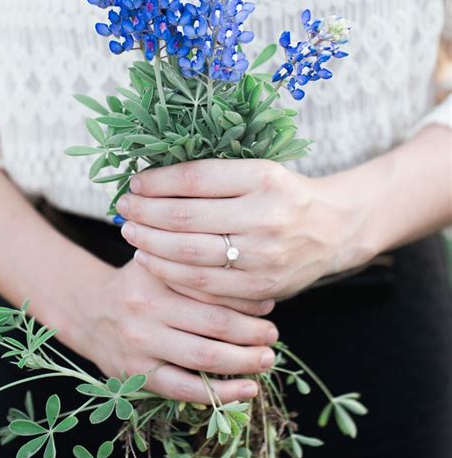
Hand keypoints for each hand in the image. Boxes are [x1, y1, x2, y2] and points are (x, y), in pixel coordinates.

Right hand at [65, 257, 277, 403]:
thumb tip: (256, 285)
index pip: (212, 289)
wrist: (90, 310)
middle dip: (252, 332)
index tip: (269, 304)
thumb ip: (197, 266)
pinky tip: (247, 390)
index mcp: (156, 276)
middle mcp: (147, 310)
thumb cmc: (139, 283)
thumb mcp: (160, 261)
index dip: (246, 300)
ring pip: (204, 359)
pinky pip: (185, 390)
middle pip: (214, 324)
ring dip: (244, 362)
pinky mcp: (138, 375)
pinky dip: (220, 394)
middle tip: (273, 335)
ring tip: (267, 359)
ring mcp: (141, 345)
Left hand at [116, 159, 374, 300]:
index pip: (194, 179)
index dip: (157, 183)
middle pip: (185, 218)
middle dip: (145, 215)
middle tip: (123, 211)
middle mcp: (265, 216)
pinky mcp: (262, 287)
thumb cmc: (286, 195)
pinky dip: (172, 274)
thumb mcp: (259, 171)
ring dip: (151, 245)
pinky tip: (153, 262)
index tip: (135, 184)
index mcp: (263, 178)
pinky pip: (205, 285)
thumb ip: (214, 177)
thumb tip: (153, 182)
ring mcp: (263, 256)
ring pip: (189, 256)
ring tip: (131, 236)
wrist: (334, 229)